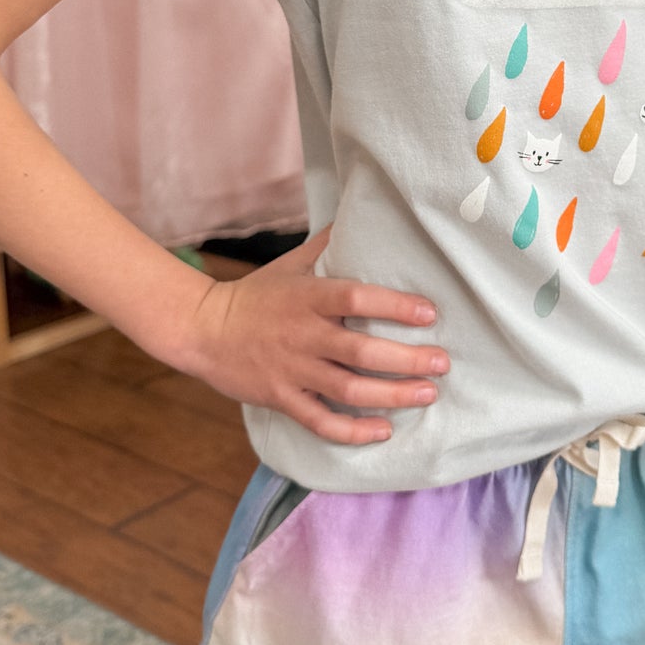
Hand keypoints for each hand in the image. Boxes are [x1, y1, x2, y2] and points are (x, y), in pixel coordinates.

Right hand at [179, 222, 447, 445]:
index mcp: (307, 297)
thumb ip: (328, 245)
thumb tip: (362, 214)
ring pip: (348, 389)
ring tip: (427, 394)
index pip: (356, 298)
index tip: (429, 313)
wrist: (202, 330)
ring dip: (392, 395)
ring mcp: (291, 370)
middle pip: (360, 351)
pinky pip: (321, 421)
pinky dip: (353, 431)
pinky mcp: (281, 399)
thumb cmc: (255, 295)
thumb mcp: (290, 264)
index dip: (394, 307)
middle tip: (442, 363)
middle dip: (407, 360)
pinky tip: (383, 430)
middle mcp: (302, 334)